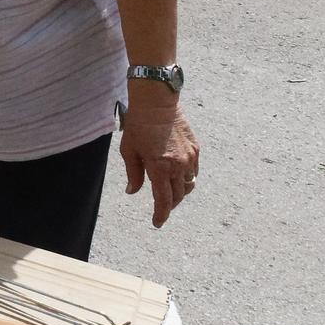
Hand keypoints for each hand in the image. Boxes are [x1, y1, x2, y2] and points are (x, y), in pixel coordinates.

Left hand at [120, 95, 198, 228]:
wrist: (157, 102)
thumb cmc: (139, 125)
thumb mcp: (129, 150)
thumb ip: (133, 174)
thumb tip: (133, 191)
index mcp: (160, 168)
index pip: (163, 200)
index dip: (161, 214)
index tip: (157, 222)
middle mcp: (178, 165)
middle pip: (178, 196)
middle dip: (169, 205)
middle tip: (161, 208)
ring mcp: (190, 157)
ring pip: (188, 185)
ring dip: (180, 193)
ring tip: (170, 193)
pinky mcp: (195, 149)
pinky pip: (193, 172)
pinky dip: (186, 178)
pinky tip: (177, 176)